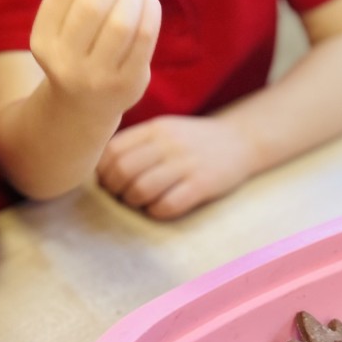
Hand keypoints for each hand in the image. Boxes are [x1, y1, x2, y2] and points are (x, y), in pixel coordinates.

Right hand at [31, 0, 161, 127]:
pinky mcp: (128, 83)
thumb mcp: (61, 26)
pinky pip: (145, 36)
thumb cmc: (76, 49)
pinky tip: (147, 1)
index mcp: (42, 40)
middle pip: (93, 4)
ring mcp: (98, 76)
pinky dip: (150, 8)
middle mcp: (65, 61)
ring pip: (122, 21)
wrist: (82, 106)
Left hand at [97, 114, 256, 219]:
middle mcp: (168, 143)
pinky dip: (156, 212)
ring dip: (133, 202)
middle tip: (120, 196)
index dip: (103, 171)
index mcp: (155, 129)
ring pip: (141, 189)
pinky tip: (157, 209)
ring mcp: (186, 164)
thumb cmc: (192, 140)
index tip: (107, 181)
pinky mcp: (202, 184)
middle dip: (114, 189)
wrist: (240, 141)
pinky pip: (168, 205)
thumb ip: (136, 142)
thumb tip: (100, 166)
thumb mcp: (164, 129)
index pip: (113, 150)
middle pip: (123, 170)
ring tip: (138, 203)